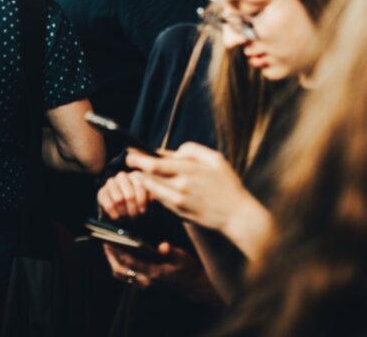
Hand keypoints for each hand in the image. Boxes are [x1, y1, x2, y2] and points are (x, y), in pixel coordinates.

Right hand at [96, 170, 152, 220]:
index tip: (143, 209)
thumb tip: (153, 196)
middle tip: (134, 214)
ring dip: (123, 210)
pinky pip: (108, 204)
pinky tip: (118, 216)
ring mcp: (111, 183)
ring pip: (118, 199)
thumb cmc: (138, 204)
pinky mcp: (101, 192)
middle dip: (132, 208)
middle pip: (129, 195)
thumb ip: (151, 195)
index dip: (141, 200)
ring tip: (126, 214)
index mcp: (135, 175)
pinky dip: (114, 213)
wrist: (124, 211)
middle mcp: (122, 176)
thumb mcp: (147, 200)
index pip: (139, 185)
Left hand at [103, 240, 200, 290]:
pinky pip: (126, 275)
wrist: (192, 285)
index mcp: (154, 272)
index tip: (110, 240)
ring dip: (113, 261)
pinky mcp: (144, 283)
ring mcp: (144, 283)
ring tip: (109, 247)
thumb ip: (171, 252)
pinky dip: (119, 265)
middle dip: (111, 256)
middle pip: (120, 270)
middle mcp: (146, 280)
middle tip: (105, 242)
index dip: (118, 251)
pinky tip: (119, 255)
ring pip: (121, 274)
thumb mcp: (182, 258)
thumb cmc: (187, 269)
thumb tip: (164, 246)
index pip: (130, 262)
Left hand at [125, 143, 255, 234]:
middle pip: (148, 177)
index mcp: (188, 171)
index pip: (154, 164)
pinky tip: (154, 185)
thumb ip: (193, 151)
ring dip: (143, 180)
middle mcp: (180, 188)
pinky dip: (154, 191)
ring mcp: (178, 202)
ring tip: (138, 172)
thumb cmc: (228, 185)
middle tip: (129, 160)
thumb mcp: (216, 159)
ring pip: (152, 189)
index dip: (138, 158)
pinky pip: (161, 199)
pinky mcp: (178, 213)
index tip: (130, 152)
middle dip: (136, 168)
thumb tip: (174, 153)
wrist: (236, 216)